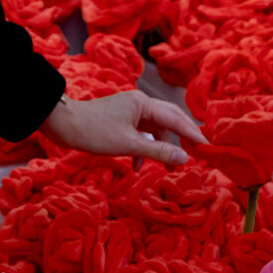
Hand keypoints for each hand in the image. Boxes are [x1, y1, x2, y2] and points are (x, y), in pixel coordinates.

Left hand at [39, 90, 205, 166]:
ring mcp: (130, 110)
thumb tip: (185, 159)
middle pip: (168, 119)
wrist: (64, 124)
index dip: (192, 133)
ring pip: (154, 129)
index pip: (175, 118)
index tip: (208, 146)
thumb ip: (159, 152)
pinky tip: (137, 166)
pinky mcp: (122, 119)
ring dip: (159, 148)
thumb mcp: (129, 145)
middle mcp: (139, 102)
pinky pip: (141, 133)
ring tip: (165, 169)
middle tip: (197, 154)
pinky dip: (143, 148)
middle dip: (181, 138)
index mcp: (143, 103)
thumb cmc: (95, 132)